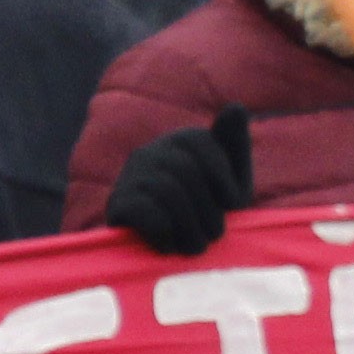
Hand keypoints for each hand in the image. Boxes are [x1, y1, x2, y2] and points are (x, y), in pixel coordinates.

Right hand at [101, 105, 252, 254]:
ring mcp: (132, 175)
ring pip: (168, 192)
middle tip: (214, 236)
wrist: (169, 245)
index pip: (209, 150)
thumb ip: (236, 145)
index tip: (231, 206)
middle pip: (188, 173)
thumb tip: (236, 107)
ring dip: (190, 228)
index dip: (225, 183)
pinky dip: (165, 234)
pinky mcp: (118, 202)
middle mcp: (154, 150)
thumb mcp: (233, 180)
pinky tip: (168, 245)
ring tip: (195, 246)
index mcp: (187, 140)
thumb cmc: (210, 208)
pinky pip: (146, 212)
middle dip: (209, 211)